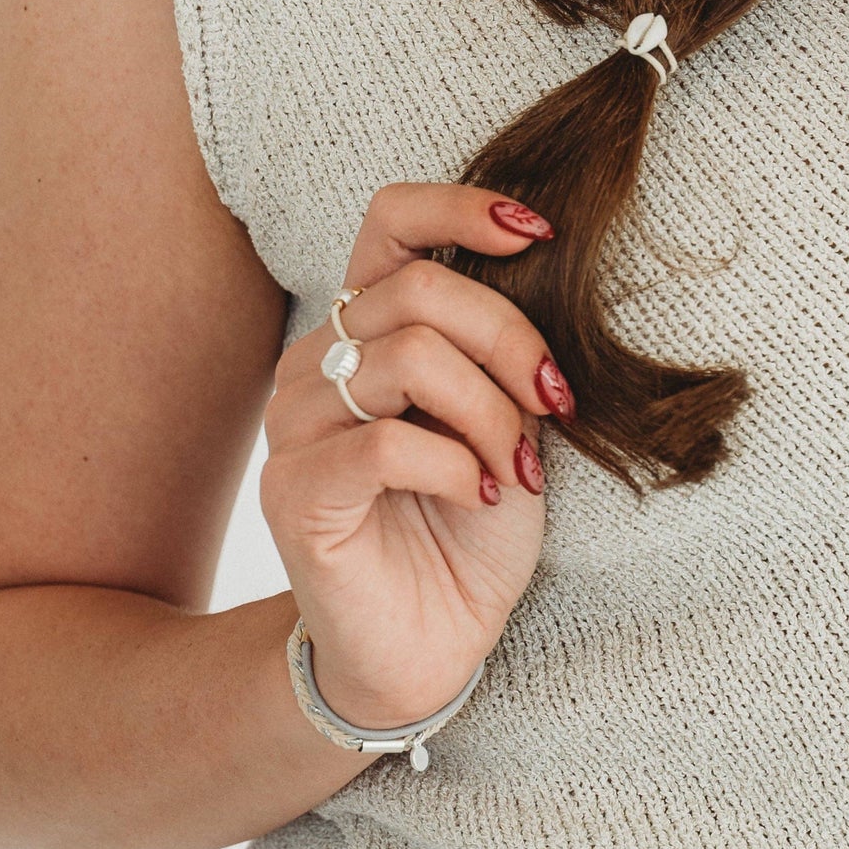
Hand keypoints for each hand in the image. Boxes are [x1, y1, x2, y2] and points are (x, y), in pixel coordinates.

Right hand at [260, 184, 568, 730]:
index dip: (462, 207)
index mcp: (370, 327)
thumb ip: (503, 347)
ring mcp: (294, 424)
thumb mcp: (509, 414)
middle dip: (511, 341)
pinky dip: (455, 465)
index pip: (392, 219)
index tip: (539, 233)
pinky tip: (477, 496)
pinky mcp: (293, 491)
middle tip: (555, 405)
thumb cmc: (475, 520)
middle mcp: (319, 360)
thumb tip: (542, 268)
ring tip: (510, 466)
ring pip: (407, 357)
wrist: (436, 642)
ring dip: (488, 412)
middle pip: (419, 290)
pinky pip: (385, 441)